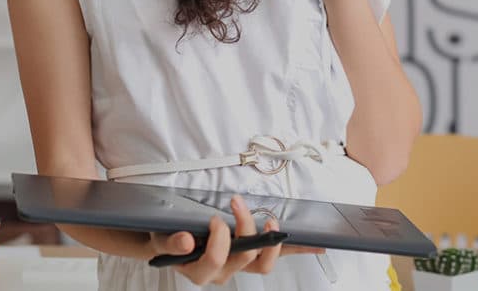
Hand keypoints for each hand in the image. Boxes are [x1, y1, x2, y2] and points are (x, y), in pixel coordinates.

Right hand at [146, 195, 323, 284]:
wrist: (168, 241)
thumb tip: (186, 242)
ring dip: (271, 242)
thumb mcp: (162, 237)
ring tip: (269, 220)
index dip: (220, 240)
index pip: (216, 261)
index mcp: (199, 269)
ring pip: (262, 265)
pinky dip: (296, 250)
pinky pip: (275, 256)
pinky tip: (315, 247)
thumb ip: (171, 242)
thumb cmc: (167, 238)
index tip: (216, 218)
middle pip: (243, 258)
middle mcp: (221, 272)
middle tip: (237, 205)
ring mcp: (238, 265)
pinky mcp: (251, 256)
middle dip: (245, 228)